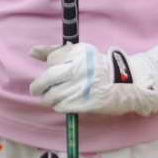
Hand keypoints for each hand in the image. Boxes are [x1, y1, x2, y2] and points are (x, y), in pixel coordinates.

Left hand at [28, 43, 157, 116]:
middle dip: (39, 86)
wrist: (126, 83)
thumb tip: (31, 51)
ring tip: (57, 97)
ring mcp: (78, 88)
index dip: (51, 67)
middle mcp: (75, 69)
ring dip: (50, 98)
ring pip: (50, 96)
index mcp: (77, 53)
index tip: (56, 72)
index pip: (51, 60)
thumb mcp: (81, 53)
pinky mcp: (81, 103)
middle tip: (39, 89)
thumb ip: (56, 51)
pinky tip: (67, 102)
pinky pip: (60, 106)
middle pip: (45, 79)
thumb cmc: (101, 67)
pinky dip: (60, 106)